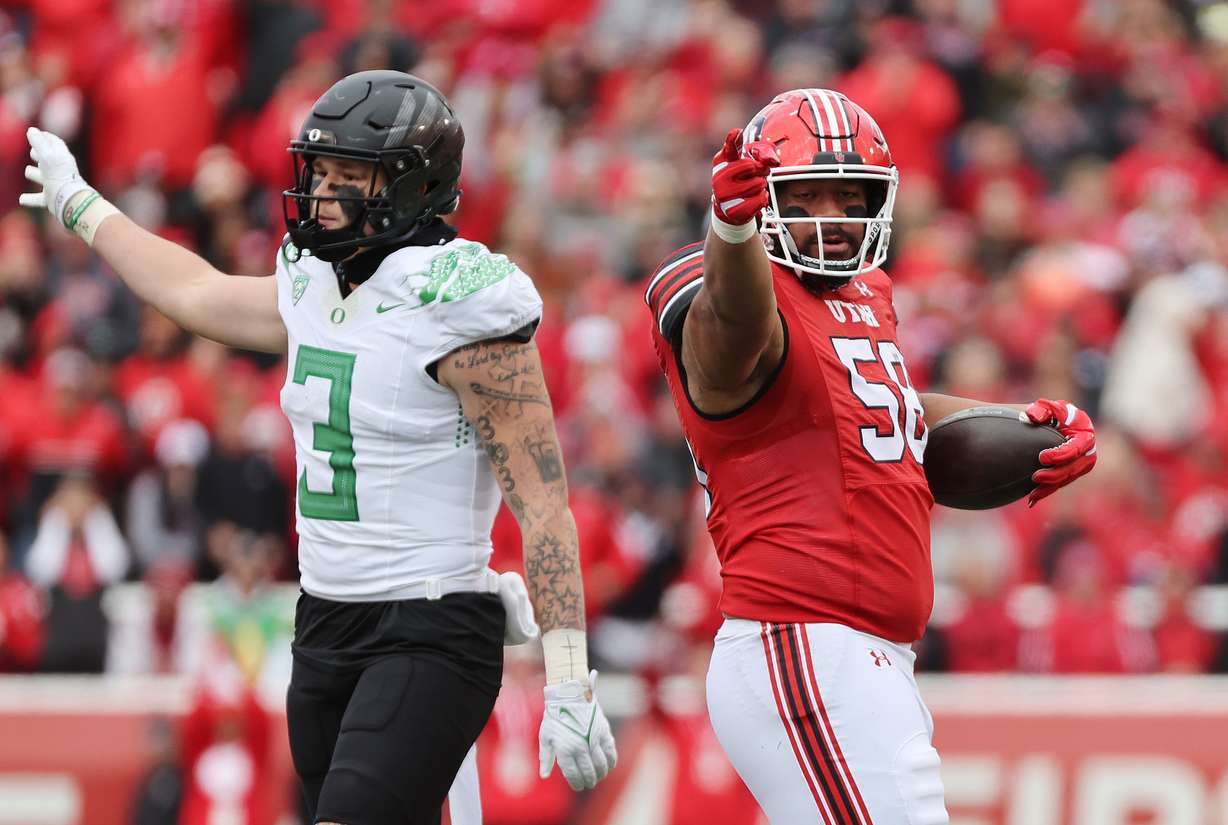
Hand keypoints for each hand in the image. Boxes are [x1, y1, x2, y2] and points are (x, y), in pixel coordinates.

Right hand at [20, 127, 93, 226]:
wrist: (72, 202)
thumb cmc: (60, 177)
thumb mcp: (47, 156)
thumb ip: (39, 142)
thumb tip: (31, 130)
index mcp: (62, 158)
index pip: (56, 144)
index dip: (47, 137)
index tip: (37, 133)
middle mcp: (60, 171)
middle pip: (50, 160)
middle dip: (41, 155)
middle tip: (33, 153)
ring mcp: (57, 185)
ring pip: (45, 178)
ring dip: (36, 175)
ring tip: (28, 172)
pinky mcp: (53, 200)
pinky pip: (39, 199)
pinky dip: (30, 199)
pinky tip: (21, 199)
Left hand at [539, 669, 616, 789]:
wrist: (569, 694)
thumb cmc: (554, 716)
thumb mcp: (545, 736)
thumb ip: (545, 757)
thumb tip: (544, 776)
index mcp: (564, 749)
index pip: (572, 774)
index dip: (576, 783)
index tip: (578, 787)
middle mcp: (579, 746)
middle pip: (588, 771)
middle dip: (589, 781)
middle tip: (589, 784)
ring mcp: (593, 739)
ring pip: (600, 764)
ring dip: (600, 774)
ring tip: (598, 777)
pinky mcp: (603, 731)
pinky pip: (610, 752)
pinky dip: (611, 762)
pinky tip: (608, 766)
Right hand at [711, 127, 779, 225]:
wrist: (730, 206)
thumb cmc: (742, 176)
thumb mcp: (751, 159)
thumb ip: (762, 154)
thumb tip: (772, 160)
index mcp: (722, 160)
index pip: (729, 148)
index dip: (732, 140)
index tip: (737, 132)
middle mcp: (719, 177)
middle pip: (751, 166)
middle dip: (760, 170)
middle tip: (755, 174)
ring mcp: (724, 195)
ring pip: (758, 184)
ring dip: (761, 186)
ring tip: (752, 187)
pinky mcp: (733, 211)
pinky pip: (760, 200)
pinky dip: (762, 199)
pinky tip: (753, 199)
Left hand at [1023, 399, 1096, 506]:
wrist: (1048, 421)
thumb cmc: (1047, 412)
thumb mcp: (1045, 407)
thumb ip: (1040, 409)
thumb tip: (1032, 416)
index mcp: (1084, 431)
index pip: (1076, 447)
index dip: (1061, 454)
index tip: (1042, 457)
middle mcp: (1087, 448)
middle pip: (1075, 467)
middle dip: (1056, 475)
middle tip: (1035, 477)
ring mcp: (1082, 461)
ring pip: (1068, 479)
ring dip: (1050, 488)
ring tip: (1032, 494)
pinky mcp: (1073, 471)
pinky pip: (1061, 483)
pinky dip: (1047, 491)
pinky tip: (1032, 500)